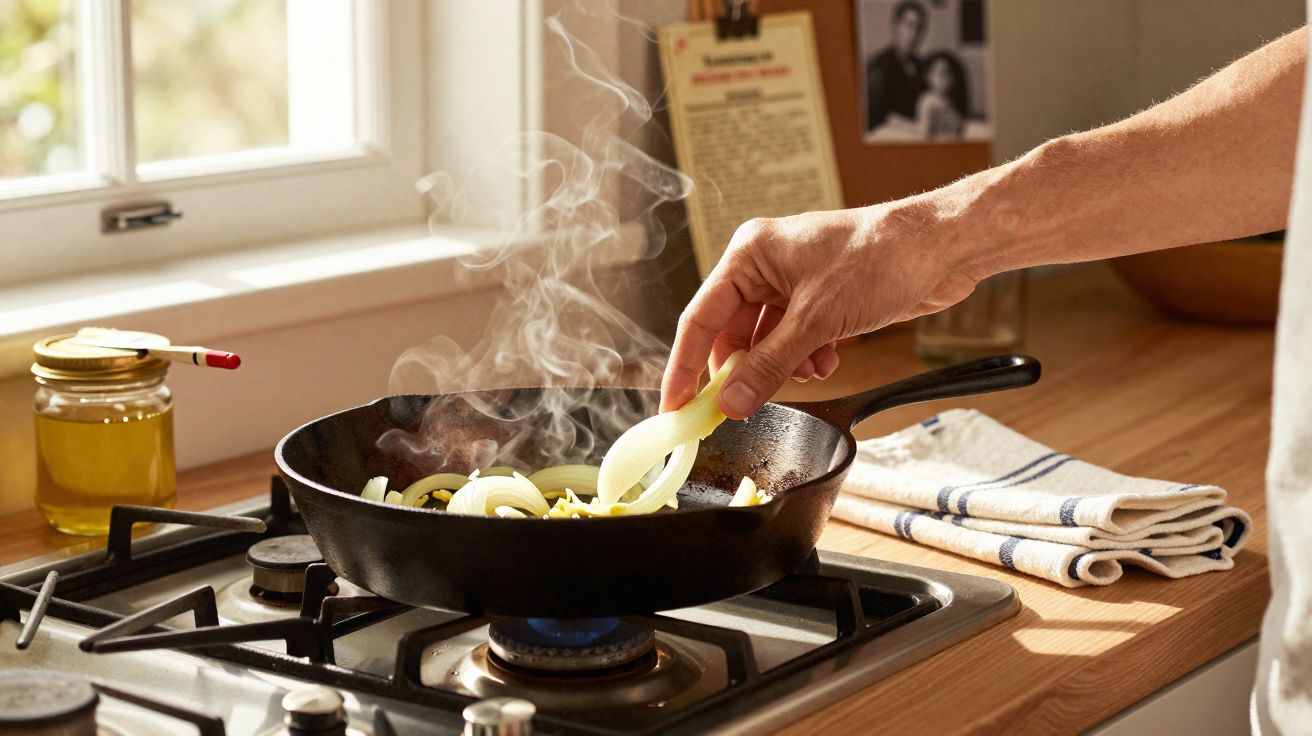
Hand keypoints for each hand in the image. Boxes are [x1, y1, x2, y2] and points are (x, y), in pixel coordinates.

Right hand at [661, 203, 985, 417]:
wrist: (943, 248)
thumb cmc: (881, 257)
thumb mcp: (817, 320)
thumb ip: (770, 365)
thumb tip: (731, 402)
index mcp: (750, 253)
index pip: (700, 318)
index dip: (685, 366)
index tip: (675, 406)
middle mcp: (765, 266)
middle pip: (732, 334)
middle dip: (744, 371)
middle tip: (738, 409)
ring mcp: (793, 284)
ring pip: (766, 343)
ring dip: (782, 366)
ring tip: (810, 369)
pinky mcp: (819, 300)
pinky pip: (794, 342)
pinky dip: (806, 358)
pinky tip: (829, 358)